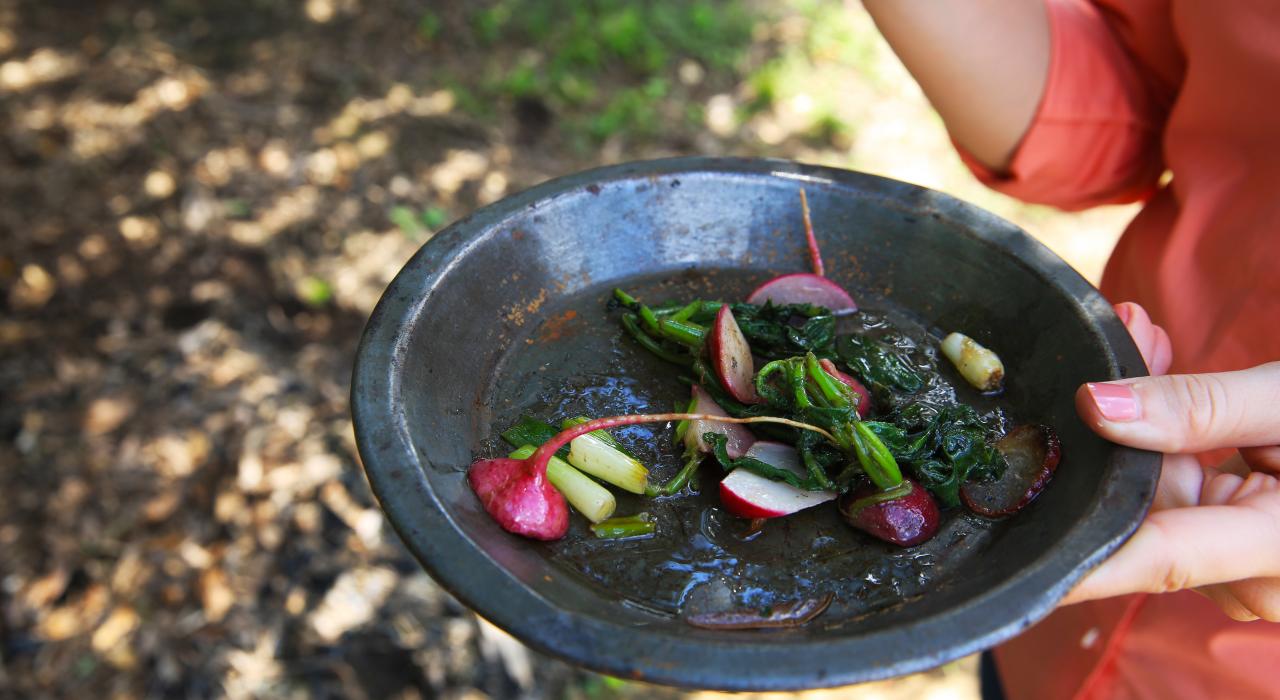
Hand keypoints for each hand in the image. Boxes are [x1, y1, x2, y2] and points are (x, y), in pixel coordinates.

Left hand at [1062, 303, 1279, 620]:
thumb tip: (1097, 407)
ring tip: (1144, 333)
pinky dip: (1173, 441)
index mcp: (1279, 549)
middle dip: (1121, 428)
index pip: (1153, 558)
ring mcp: (1244, 571)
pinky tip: (1162, 372)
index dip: (1074, 559)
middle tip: (1125, 333)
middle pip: (1148, 512)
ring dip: (1148, 423)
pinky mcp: (1236, 551)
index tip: (1010, 553)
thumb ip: (1200, 407)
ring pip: (1158, 499)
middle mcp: (1258, 581)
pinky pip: (1181, 499)